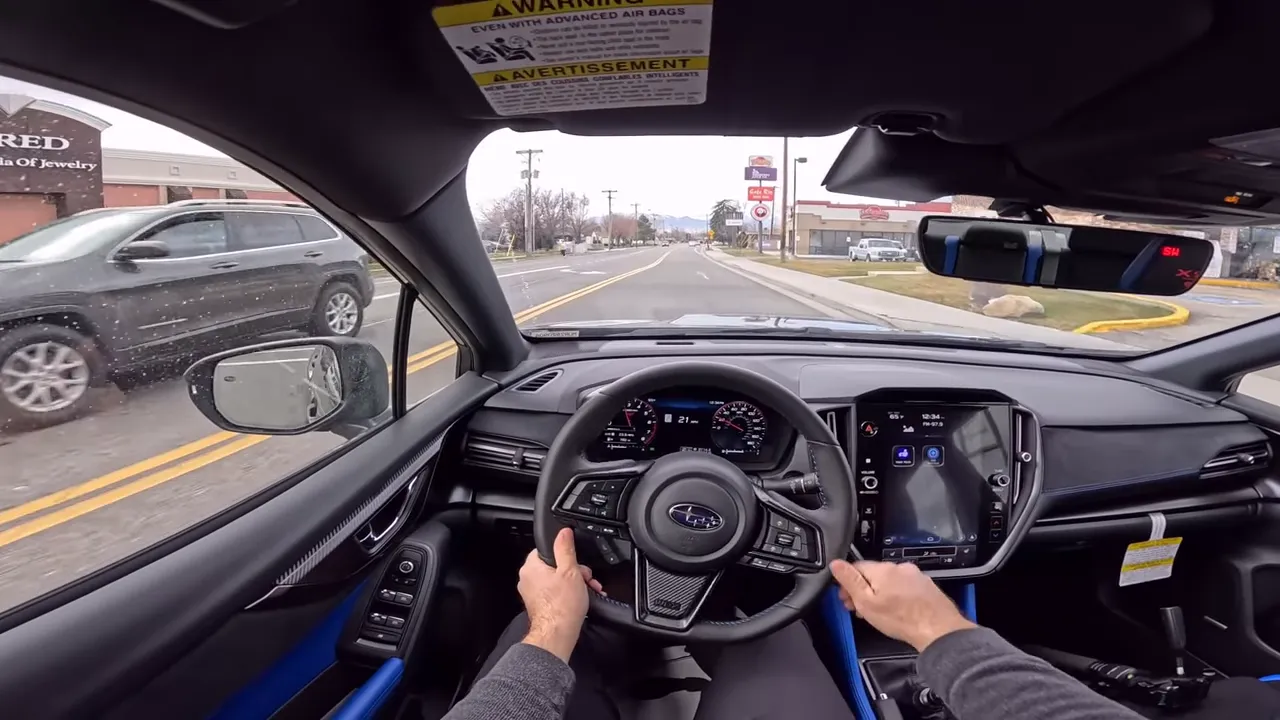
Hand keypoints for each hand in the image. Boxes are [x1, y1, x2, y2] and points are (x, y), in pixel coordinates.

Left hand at [518, 527, 604, 661]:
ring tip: (587, 590)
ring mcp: (532, 593)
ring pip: (556, 579)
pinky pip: (555, 592)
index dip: (566, 554)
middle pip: (554, 565)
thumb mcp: (570, 570)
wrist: (557, 635)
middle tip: (585, 578)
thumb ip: (565, 548)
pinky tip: (580, 599)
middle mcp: (528, 579)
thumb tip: (563, 532)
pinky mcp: (539, 604)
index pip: (547, 549)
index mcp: (531, 566)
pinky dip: (567, 593)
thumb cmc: (562, 606)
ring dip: (574, 582)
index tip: (576, 562)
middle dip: (574, 571)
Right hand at [830, 559, 975, 651]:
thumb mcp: (867, 603)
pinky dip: (898, 597)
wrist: (938, 631)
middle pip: (873, 575)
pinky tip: (898, 613)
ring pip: (890, 582)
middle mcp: (899, 567)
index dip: (848, 584)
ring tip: (880, 615)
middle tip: (860, 610)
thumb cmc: (902, 620)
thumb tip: (835, 563)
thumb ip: (850, 581)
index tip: (846, 599)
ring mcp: (915, 576)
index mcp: (882, 569)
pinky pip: (905, 588)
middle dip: (864, 590)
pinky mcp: (926, 586)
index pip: (856, 567)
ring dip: (881, 594)